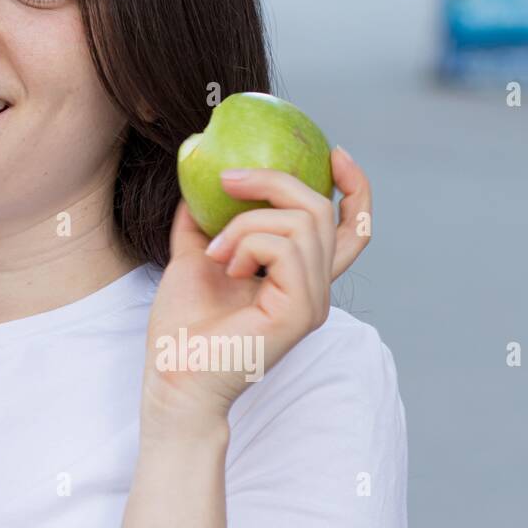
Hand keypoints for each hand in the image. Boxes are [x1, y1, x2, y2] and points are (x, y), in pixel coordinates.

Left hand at [141, 147, 371, 433]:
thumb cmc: (182, 328)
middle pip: (323, 210)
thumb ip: (203, 222)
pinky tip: (225, 266)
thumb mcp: (192, 257)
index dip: (354, 187)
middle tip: (227, 180)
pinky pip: (284, 248)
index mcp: (298, 276)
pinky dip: (247, 242)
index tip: (333, 152)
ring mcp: (312, 301)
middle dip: (275, 180)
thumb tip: (199, 181)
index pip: (352, 228)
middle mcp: (315, 288)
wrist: (172, 375)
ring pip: (301, 222)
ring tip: (215, 252)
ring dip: (246, 222)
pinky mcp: (300, 311)